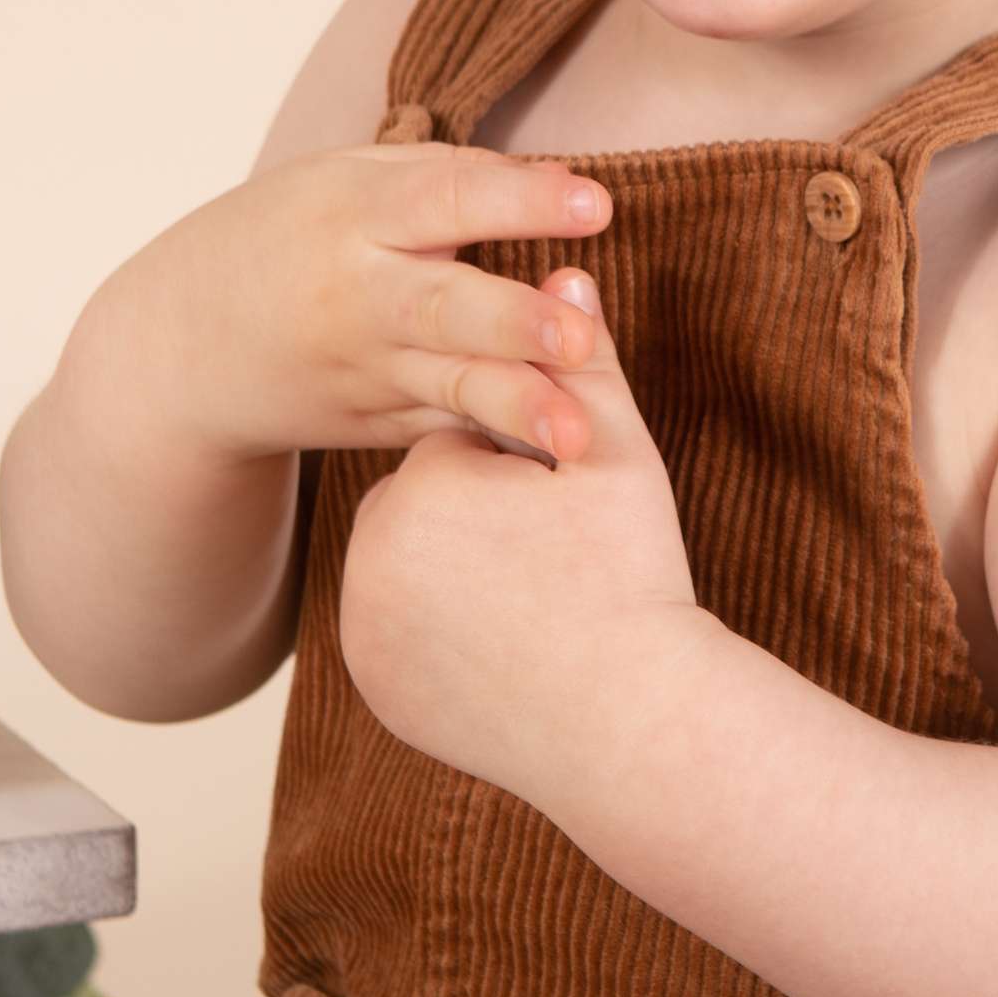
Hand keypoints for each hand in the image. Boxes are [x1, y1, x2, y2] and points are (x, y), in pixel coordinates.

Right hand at [122, 139, 613, 466]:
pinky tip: (557, 466)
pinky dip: (499, 442)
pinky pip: (448, 429)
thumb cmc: (283, 237)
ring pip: (452, 388)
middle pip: (445, 308)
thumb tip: (554, 179)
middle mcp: (360, 297)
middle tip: (579, 337)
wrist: (180, 350)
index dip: (521, 200)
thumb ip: (441, 175)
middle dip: (513, 323)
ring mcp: (367, 372)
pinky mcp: (376, 425)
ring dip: (518, 409)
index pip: (445, 199)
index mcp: (354, 215)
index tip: (597, 204)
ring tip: (578, 436)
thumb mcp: (339, 179)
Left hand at [335, 267, 707, 799]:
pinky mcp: (372, 682)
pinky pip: (398, 631)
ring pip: (409, 567)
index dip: (525, 472)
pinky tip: (496, 650)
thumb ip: (582, 362)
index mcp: (425, 482)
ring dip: (452, 572)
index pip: (462, 440)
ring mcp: (363, 626)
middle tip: (551, 567)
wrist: (631, 729)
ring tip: (526, 607)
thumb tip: (562, 268)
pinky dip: (434, 635)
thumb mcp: (621, 460)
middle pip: (428, 504)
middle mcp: (370, 553)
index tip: (563, 513)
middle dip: (479, 520)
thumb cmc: (634, 580)